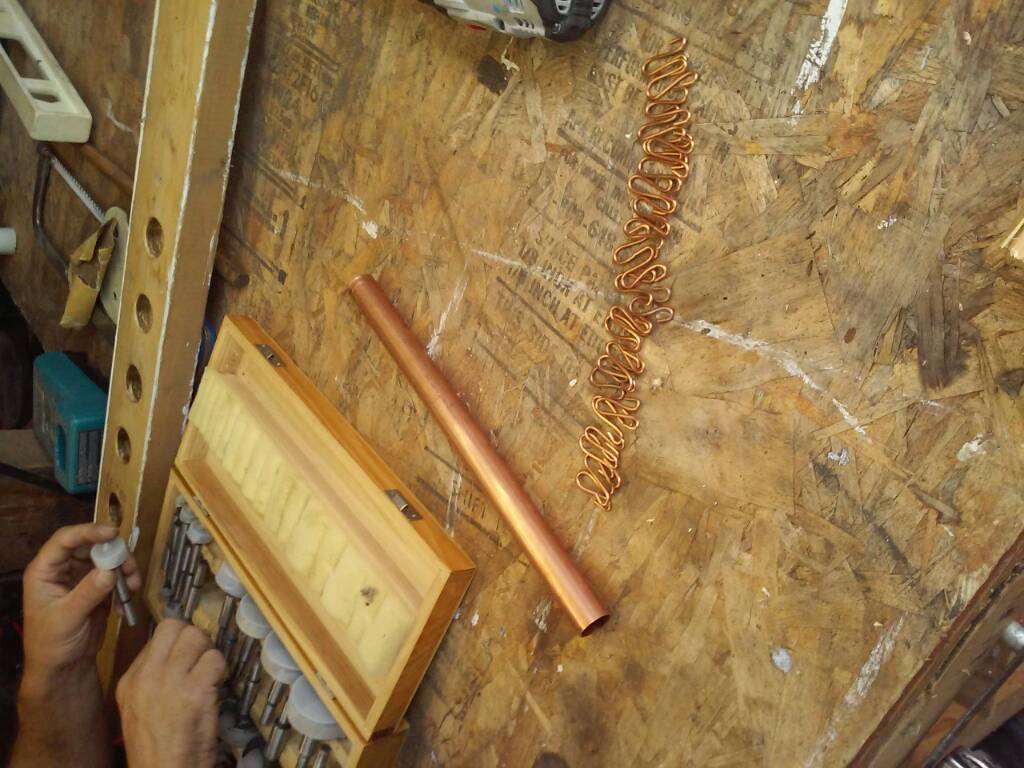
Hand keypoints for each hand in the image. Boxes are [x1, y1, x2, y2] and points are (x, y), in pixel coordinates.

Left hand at [22, 523, 140, 675]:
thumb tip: (110, 570)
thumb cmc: (52, 644)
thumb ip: (88, 593)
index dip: (88, 532)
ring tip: (132, 584)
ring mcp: (81, 578)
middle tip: (128, 564)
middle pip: (91, 545)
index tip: (113, 533)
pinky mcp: (98, 588)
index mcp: (45, 571)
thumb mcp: (67, 618)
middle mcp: (63, 569)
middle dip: (113, 551)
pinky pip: (115, 575)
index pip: (65, 541)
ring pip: (107, 558)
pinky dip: (125, 581)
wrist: (63, 668)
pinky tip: (128, 597)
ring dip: (123, 567)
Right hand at [117, 619, 225, 767]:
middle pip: (176, 626)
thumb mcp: (141, 708)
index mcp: (130, 680)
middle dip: (195, 638)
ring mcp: (170, 680)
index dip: (179, 642)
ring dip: (209, 653)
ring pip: (197, 636)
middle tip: (202, 660)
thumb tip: (179, 654)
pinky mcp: (195, 690)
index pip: (158, 634)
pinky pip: (216, 659)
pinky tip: (215, 690)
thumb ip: (154, 678)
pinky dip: (221, 671)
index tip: (189, 656)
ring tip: (209, 676)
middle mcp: (146, 676)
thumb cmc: (157, 749)